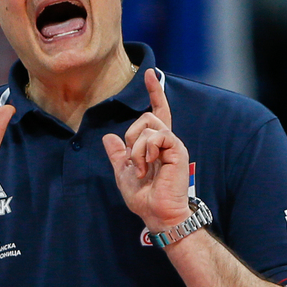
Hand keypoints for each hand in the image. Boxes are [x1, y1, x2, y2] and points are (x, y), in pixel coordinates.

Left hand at [103, 69, 191, 232]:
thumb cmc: (144, 198)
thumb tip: (108, 137)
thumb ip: (118, 155)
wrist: (158, 214)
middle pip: (146, 117)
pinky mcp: (177, 150)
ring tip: (140, 169)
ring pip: (148, 125)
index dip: (155, 93)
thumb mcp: (123, 173)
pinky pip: (156, 136)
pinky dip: (145, 151)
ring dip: (136, 148)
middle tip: (133, 161)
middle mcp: (167, 141)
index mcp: (156, 145)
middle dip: (132, 136)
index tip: (150, 73)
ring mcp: (173, 144)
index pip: (157, 113)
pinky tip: (147, 166)